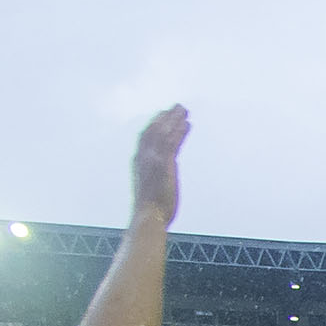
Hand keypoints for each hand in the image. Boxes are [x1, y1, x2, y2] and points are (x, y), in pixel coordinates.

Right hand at [129, 105, 188, 222]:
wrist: (148, 217)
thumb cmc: (150, 210)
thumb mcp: (149, 188)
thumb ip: (155, 176)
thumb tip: (162, 176)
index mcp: (138, 162)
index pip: (145, 137)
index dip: (154, 124)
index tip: (162, 116)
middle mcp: (143, 157)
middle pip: (153, 130)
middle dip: (164, 117)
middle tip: (176, 107)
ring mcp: (153, 159)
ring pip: (163, 132)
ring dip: (173, 119)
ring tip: (183, 110)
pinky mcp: (163, 163)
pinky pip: (172, 141)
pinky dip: (179, 131)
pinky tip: (187, 124)